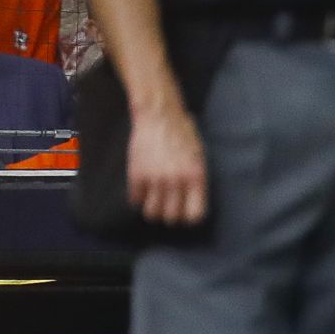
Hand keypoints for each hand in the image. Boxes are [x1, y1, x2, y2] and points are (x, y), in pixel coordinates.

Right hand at [129, 105, 207, 224]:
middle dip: (171, 216)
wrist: (159, 115)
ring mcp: (155, 178)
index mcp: (196, 177)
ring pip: (152, 213)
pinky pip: (135, 200)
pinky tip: (142, 192)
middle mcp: (176, 181)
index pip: (195, 215)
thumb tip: (192, 203)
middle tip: (169, 209)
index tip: (186, 214)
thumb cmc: (183, 134)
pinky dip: (138, 199)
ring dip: (154, 211)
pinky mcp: (137, 174)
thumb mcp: (199, 157)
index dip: (190, 218)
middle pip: (172, 217)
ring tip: (155, 204)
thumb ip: (196, 180)